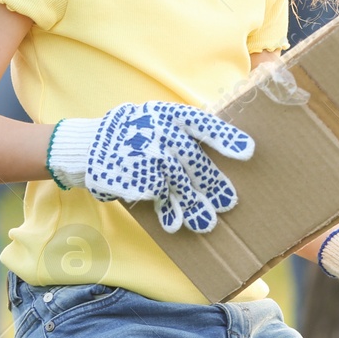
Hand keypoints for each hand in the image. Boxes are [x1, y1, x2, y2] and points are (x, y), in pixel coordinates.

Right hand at [45, 102, 253, 232]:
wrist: (89, 145)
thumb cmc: (134, 133)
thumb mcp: (156, 120)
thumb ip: (183, 133)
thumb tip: (216, 158)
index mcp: (170, 114)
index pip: (205, 125)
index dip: (227, 138)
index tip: (248, 152)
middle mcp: (161, 131)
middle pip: (195, 161)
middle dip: (212, 184)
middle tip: (228, 203)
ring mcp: (148, 153)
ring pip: (179, 183)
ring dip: (193, 206)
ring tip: (206, 223)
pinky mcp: (136, 174)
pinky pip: (158, 195)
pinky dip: (167, 211)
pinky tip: (174, 223)